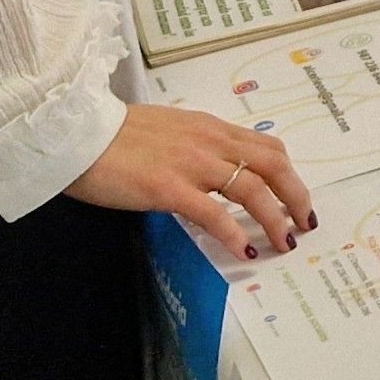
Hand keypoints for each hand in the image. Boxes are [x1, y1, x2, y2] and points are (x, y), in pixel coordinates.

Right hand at [68, 101, 315, 263]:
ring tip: (283, 243)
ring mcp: (191, 164)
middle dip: (296, 196)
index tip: (296, 197)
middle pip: (273, 165)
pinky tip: (244, 251)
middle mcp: (209, 142)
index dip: (289, 174)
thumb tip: (215, 168)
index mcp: (210, 128)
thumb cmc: (114, 134)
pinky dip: (235, 234)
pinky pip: (214, 213)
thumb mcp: (168, 130)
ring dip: (275, 219)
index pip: (266, 147)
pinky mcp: (168, 188)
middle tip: (303, 223)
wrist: (76, 134)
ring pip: (252, 189)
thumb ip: (196, 145)